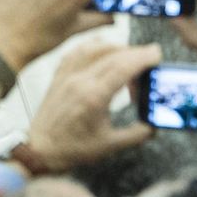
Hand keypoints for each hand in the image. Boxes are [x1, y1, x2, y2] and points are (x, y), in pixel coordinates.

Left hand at [27, 42, 158, 174]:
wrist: (40, 149)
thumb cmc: (73, 149)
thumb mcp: (110, 146)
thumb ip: (136, 135)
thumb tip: (154, 126)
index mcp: (94, 97)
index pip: (122, 67)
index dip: (142, 57)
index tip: (157, 54)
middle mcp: (80, 81)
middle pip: (113, 55)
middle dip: (135, 53)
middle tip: (151, 58)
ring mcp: (67, 75)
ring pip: (95, 48)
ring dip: (116, 48)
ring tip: (130, 58)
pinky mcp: (59, 75)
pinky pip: (78, 51)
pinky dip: (94, 48)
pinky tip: (103, 52)